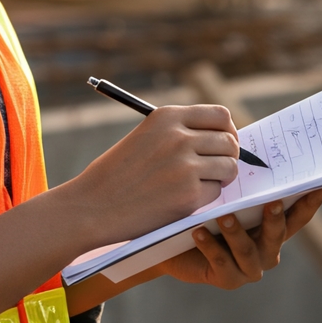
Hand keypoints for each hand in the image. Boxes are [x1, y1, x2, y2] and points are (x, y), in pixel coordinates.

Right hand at [61, 104, 241, 246]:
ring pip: (229, 166)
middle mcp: (179, 136)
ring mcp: (185, 165)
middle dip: (227, 156)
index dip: (227, 131)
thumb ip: (179, 132)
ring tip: (199, 184)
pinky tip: (183, 199)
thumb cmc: (117, 174)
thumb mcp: (146, 137)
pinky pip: (216, 191)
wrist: (92, 207)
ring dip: (220, 177)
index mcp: (167, 116)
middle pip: (229, 141)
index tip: (222, 144)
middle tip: (216, 169)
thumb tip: (222, 137)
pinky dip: (206, 197)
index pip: (220, 116)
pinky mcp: (189, 194)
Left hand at [156, 188, 321, 289]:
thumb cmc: (206, 214)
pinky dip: (210, 246)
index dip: (309, 204)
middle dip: (275, 219)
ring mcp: (249, 268)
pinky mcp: (228, 280)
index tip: (319, 186)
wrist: (177, 248)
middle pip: (277, 235)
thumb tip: (255, 151)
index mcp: (272, 230)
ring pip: (248, 251)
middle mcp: (266, 251)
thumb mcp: (228, 199)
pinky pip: (221, 262)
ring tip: (224, 216)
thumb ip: (245, 186)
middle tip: (271, 201)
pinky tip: (198, 232)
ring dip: (237, 233)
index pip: (297, 217)